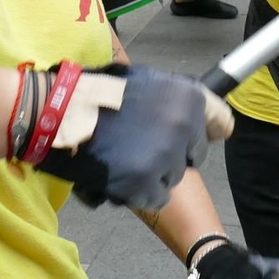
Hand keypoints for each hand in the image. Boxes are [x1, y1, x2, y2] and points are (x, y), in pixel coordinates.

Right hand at [34, 65, 233, 210]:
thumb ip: (174, 100)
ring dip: (152, 175)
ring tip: (121, 158)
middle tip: (138, 145)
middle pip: (192, 157)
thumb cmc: (96, 93)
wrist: (56, 112)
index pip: (222, 125)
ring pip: (172, 179)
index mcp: (188, 97)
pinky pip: (155, 198)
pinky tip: (117, 175)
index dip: (205, 133)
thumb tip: (205, 122)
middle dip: (171, 155)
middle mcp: (183, 126)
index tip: (195, 137)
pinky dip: (138, 193)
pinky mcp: (144, 184)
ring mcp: (164, 157)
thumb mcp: (143, 80)